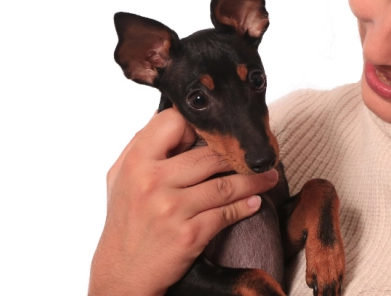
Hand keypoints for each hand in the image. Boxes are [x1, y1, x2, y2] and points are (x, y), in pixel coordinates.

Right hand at [89, 108, 278, 295]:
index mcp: (136, 161)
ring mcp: (171, 208)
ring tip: (269, 176)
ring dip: (253, 180)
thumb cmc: (125, 220)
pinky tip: (255, 202)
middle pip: (209, 155)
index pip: (174, 123)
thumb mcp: (121, 177)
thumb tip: (177, 118)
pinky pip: (226, 213)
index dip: (198, 124)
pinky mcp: (189, 234)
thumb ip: (144, 146)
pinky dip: (246, 206)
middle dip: (238, 155)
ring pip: (225, 184)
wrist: (122, 272)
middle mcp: (153, 181)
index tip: (217, 132)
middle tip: (258, 155)